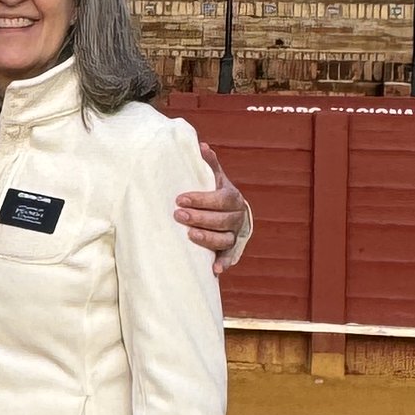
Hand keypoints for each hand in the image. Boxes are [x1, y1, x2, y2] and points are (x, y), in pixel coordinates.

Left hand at [174, 139, 249, 274]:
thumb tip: (201, 145)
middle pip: (221, 219)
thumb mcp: (215, 178)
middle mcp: (237, 216)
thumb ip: (209, 164)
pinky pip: (230, 257)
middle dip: (199, 217)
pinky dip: (224, 262)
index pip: (219, 199)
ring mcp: (235, 234)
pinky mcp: (231, 249)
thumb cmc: (217, 193)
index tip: (180, 199)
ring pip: (225, 238)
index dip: (201, 199)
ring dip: (208, 238)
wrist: (232, 214)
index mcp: (232, 197)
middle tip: (178, 215)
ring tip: (190, 235)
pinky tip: (215, 269)